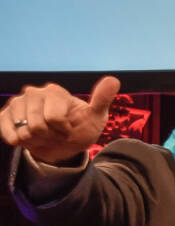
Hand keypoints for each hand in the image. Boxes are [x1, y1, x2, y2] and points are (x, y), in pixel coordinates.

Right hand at [0, 76, 119, 163]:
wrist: (65, 145)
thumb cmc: (81, 128)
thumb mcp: (96, 118)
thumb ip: (101, 100)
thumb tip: (113, 80)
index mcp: (55, 91)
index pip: (54, 119)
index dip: (63, 131)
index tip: (68, 128)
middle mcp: (33, 93)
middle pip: (37, 127)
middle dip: (50, 136)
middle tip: (56, 133)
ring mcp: (17, 103)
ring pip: (23, 133)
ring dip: (36, 141)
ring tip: (44, 134)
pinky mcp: (5, 115)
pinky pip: (8, 133)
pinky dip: (19, 141)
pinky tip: (27, 136)